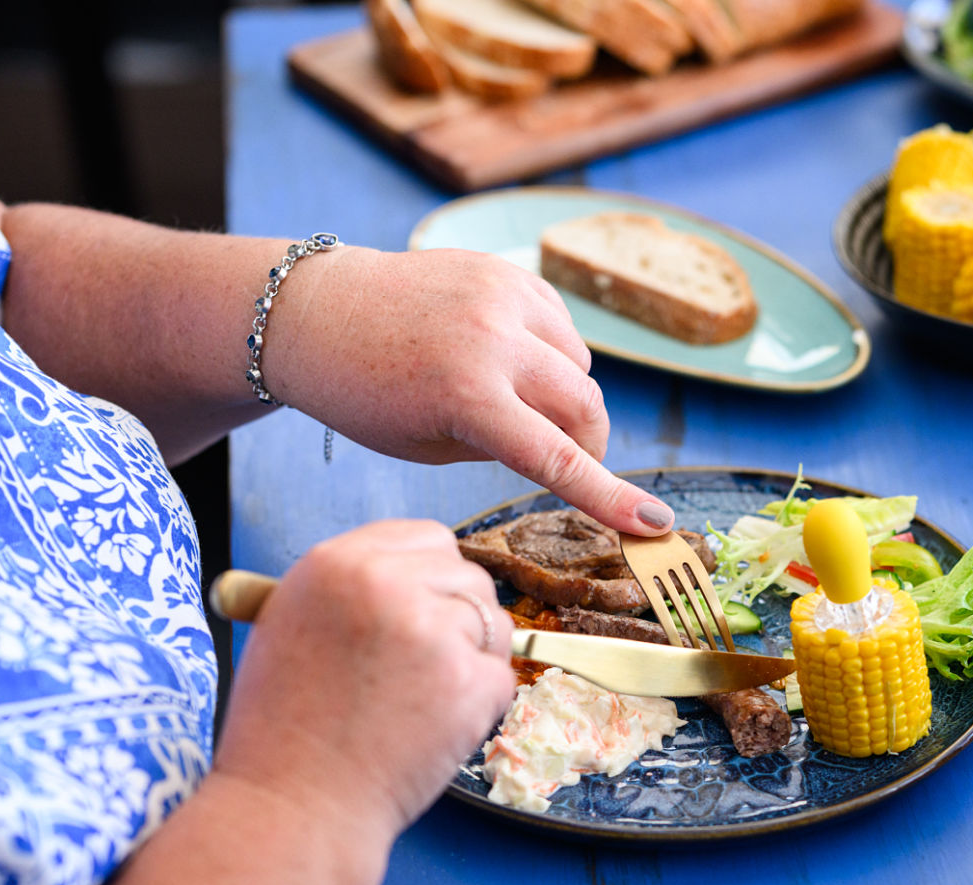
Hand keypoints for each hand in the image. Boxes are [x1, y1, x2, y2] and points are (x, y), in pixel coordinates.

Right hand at [211, 520, 516, 843]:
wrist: (293, 808)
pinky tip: (432, 728)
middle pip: (467, 575)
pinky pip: (501, 677)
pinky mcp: (469, 682)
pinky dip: (479, 705)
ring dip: (471, 659)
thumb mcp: (292, 627)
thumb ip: (351, 590)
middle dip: (457, 619)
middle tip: (421, 669)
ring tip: (417, 702)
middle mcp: (385, 585)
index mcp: (334, 563)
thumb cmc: (283, 732)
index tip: (420, 611)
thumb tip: (411, 576)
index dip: (429, 577)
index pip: (424, 537)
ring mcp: (432, 632)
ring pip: (493, 624)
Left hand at [260, 246, 673, 536]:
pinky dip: (547, 352)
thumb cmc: (367, 397)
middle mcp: (491, 339)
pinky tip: (505, 358)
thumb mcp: (431, 445)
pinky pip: (560, 325)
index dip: (610, 498)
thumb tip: (569, 442)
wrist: (318, 313)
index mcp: (466, 396)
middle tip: (569, 463)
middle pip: (585, 407)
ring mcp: (501, 296)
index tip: (654, 525)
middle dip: (587, 444)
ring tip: (512, 398)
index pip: (557, 458)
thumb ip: (506, 445)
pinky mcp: (504, 270)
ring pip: (578, 365)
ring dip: (563, 394)